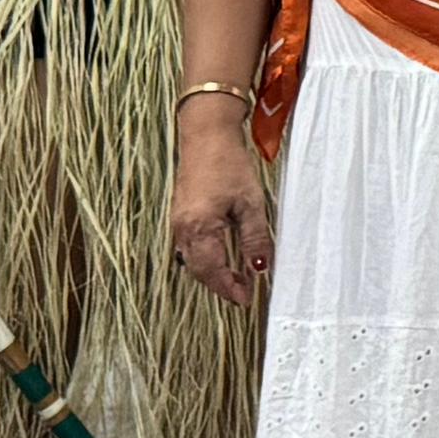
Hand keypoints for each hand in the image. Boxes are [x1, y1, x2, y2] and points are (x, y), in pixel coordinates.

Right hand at [169, 102, 274, 310]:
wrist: (206, 137)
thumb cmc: (229, 165)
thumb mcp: (250, 203)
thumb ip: (255, 238)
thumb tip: (260, 268)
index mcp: (199, 228)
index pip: (212, 271)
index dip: (228, 288)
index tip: (246, 299)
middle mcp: (183, 229)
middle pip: (199, 270)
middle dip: (220, 285)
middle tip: (244, 292)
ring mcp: (178, 223)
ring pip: (192, 261)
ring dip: (213, 273)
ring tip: (237, 279)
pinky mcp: (180, 217)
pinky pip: (189, 248)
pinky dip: (205, 259)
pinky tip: (222, 258)